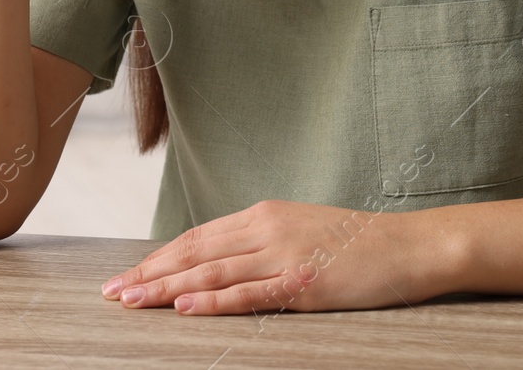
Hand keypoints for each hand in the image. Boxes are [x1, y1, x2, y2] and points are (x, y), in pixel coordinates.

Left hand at [100, 199, 435, 316]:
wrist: (411, 246)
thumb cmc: (359, 243)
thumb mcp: (302, 231)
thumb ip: (262, 243)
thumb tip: (220, 263)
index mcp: (265, 214)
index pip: (197, 238)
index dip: (157, 258)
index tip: (125, 276)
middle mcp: (268, 229)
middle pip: (194, 253)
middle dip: (148, 274)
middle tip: (110, 293)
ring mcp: (285, 255)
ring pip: (212, 273)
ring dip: (166, 288)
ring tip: (131, 301)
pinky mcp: (304, 282)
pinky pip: (249, 294)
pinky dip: (213, 301)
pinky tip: (184, 308)